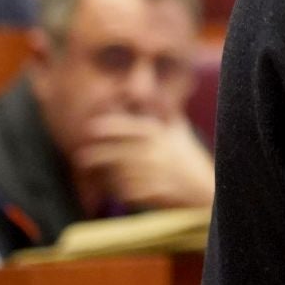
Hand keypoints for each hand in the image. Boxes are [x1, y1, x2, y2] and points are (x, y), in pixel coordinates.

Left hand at [75, 114, 215, 210]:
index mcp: (160, 135)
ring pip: (118, 173)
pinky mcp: (153, 193)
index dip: (110, 127)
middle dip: (97, 155)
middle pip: (117, 153)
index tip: (91, 128)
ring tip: (103, 174)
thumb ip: (165, 111)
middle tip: (80, 157)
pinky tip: (120, 189)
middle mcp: (155, 152)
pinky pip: (126, 192)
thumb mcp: (179, 131)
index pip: (130, 127)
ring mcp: (154, 173)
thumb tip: (155, 91)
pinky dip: (120, 191)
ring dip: (109, 174)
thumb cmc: (189, 157)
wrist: (204, 188)